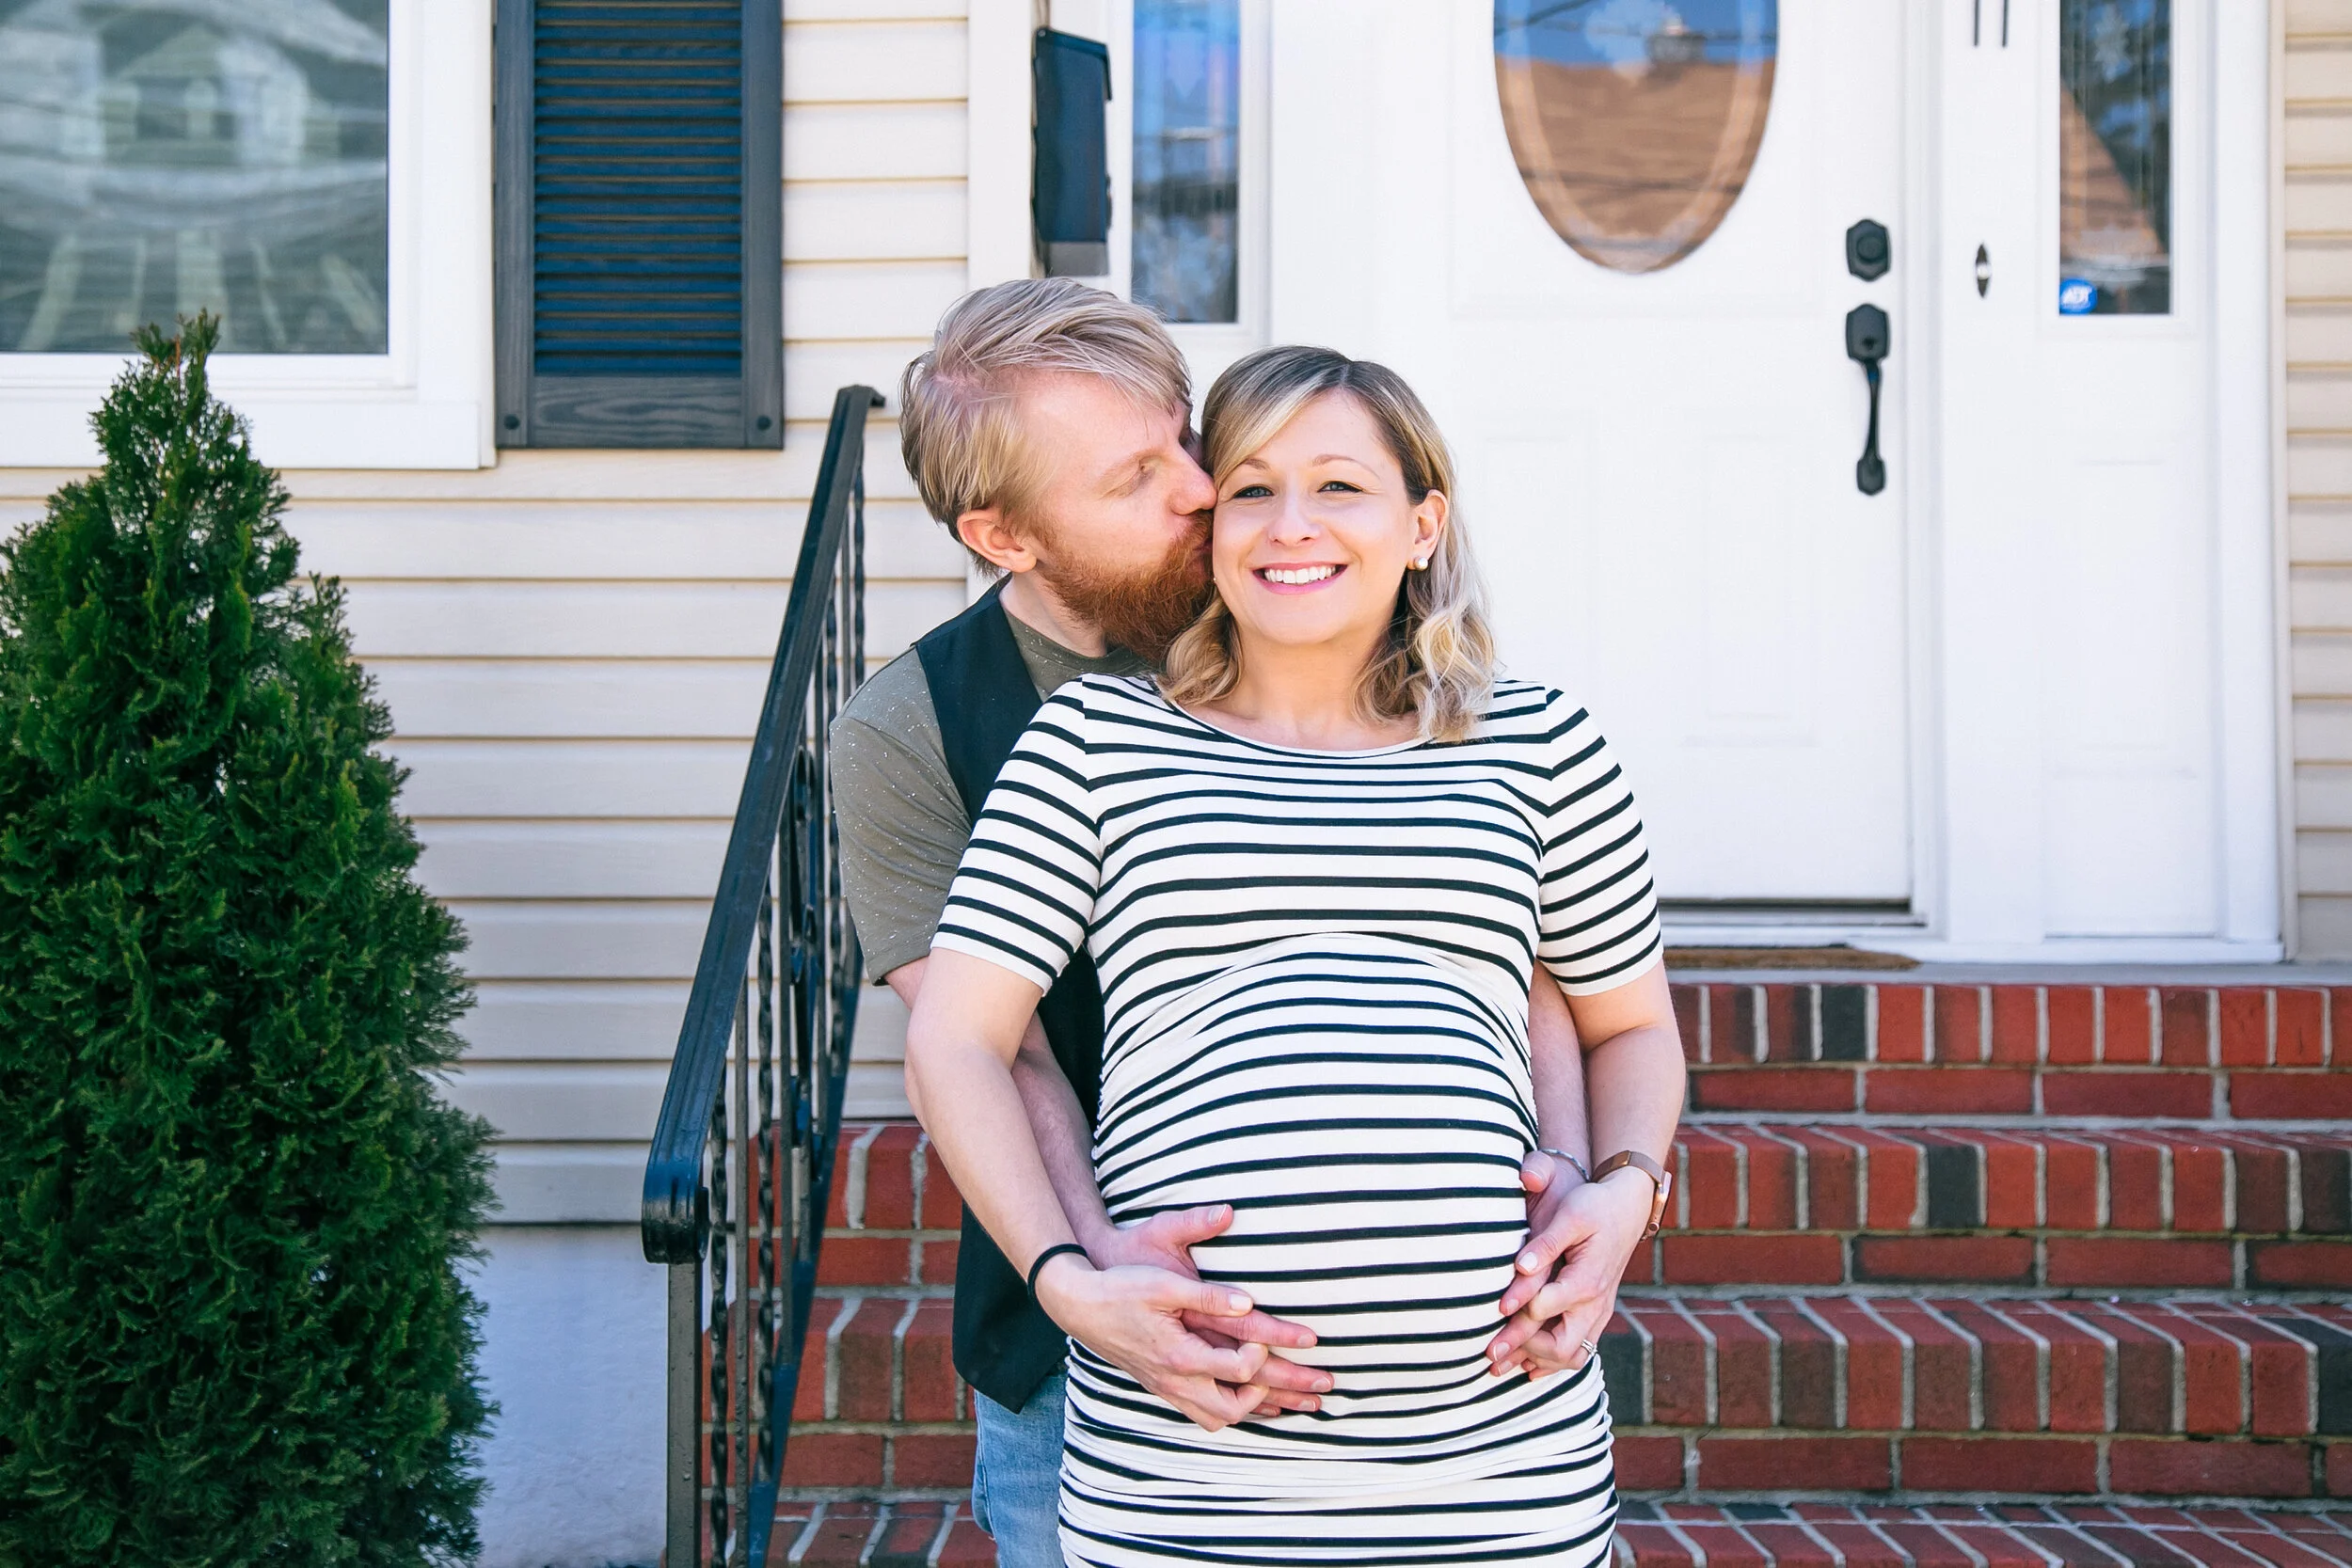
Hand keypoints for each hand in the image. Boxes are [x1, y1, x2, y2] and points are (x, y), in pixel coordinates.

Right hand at [1091, 1204, 1329, 1415]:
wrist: (1078, 1305)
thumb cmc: (1120, 1287)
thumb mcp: (1164, 1284)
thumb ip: (1208, 1294)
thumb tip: (1248, 1301)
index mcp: (1179, 1355)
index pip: (1238, 1368)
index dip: (1268, 1353)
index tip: (1290, 1334)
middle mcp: (1175, 1379)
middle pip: (1233, 1409)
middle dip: (1275, 1398)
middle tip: (1307, 1383)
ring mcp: (1167, 1386)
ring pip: (1216, 1418)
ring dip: (1253, 1409)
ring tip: (1288, 1400)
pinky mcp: (1161, 1384)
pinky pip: (1201, 1412)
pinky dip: (1229, 1408)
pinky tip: (1246, 1398)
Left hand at [1484, 1155, 1653, 1377]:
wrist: (1628, 1209)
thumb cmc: (1595, 1207)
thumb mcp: (1572, 1215)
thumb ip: (1546, 1243)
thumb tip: (1520, 1267)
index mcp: (1586, 1280)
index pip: (1545, 1308)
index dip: (1516, 1311)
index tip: (1493, 1314)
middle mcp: (1595, 1305)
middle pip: (1562, 1347)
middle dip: (1524, 1350)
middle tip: (1490, 1353)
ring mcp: (1598, 1314)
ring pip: (1572, 1358)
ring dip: (1537, 1363)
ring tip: (1501, 1366)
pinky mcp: (1595, 1316)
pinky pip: (1578, 1352)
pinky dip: (1552, 1363)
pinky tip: (1526, 1367)